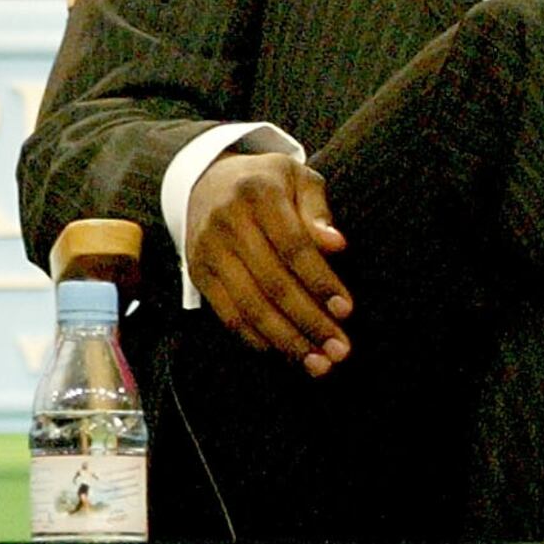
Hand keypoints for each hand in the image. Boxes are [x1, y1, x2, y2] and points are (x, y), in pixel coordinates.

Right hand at [187, 152, 351, 375]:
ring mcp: (208, 250)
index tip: (346, 311)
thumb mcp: (296, 179)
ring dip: (285, 340)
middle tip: (340, 350)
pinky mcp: (198, 273)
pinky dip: (255, 337)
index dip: (320, 281)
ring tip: (317, 363)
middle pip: (273, 282)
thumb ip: (317, 209)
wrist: (207, 181)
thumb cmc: (267, 183)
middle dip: (309, 321)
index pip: (293, 246)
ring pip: (249, 306)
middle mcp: (227, 222)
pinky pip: (226, 314)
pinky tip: (283, 351)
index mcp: (258, 193)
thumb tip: (336, 244)